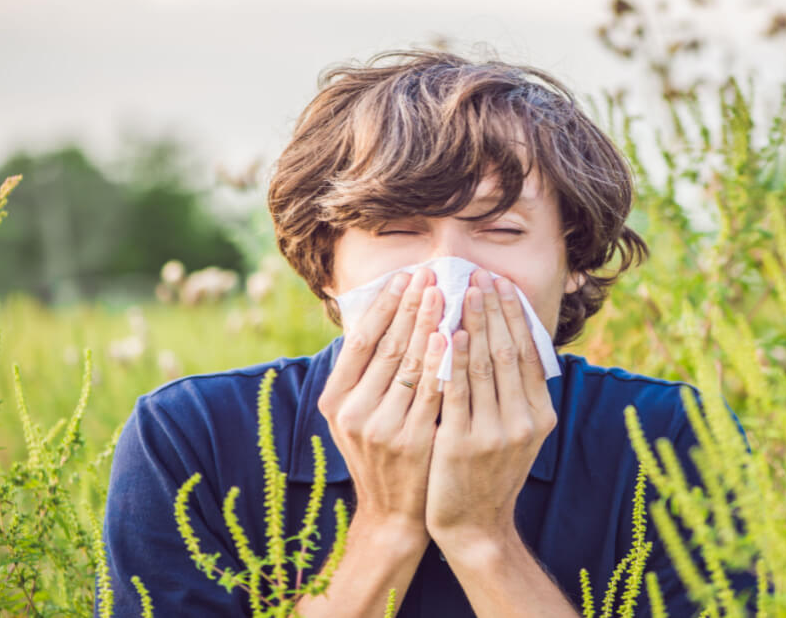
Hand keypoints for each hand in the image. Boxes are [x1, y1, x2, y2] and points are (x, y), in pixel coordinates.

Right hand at [316, 267, 445, 546]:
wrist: (394, 513)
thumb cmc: (382, 453)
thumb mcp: (359, 414)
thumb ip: (366, 373)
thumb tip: (383, 314)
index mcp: (335, 400)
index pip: (360, 340)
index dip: (383, 305)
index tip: (404, 275)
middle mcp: (352, 412)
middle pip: (386, 346)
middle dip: (409, 305)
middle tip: (429, 272)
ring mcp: (381, 428)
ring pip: (408, 364)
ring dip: (427, 323)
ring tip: (443, 291)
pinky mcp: (411, 441)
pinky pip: (429, 392)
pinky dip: (440, 361)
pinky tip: (450, 335)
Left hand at [425, 270, 556, 554]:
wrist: (474, 526)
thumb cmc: (489, 472)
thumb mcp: (517, 434)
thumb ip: (517, 393)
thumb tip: (513, 340)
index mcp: (540, 416)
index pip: (528, 353)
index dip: (515, 315)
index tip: (501, 284)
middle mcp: (523, 422)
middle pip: (507, 352)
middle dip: (493, 309)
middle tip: (480, 275)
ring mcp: (494, 433)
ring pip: (483, 365)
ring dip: (472, 324)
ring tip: (462, 292)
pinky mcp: (461, 443)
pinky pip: (456, 391)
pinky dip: (453, 359)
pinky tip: (446, 333)